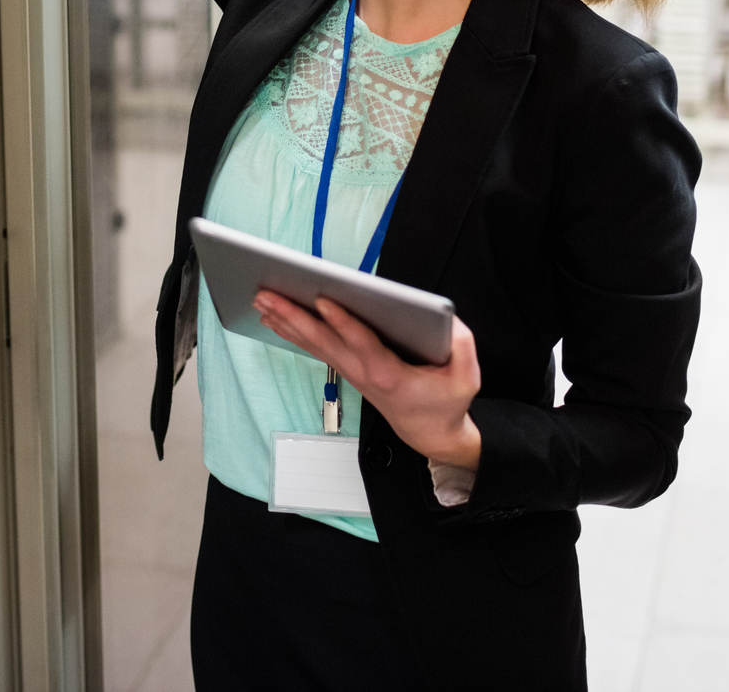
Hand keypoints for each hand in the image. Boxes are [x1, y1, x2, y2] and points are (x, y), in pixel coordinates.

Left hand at [255, 291, 482, 469]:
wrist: (431, 434)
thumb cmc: (446, 403)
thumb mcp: (466, 376)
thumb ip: (460, 345)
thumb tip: (444, 318)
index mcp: (391, 375)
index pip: (363, 344)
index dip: (344, 322)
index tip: (324, 299)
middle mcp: (365, 374)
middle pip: (325, 341)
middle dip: (295, 316)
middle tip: (268, 295)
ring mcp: (353, 373)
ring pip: (315, 344)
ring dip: (287, 322)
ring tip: (262, 300)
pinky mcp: (350, 370)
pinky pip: (317, 348)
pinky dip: (295, 332)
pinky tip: (276, 318)